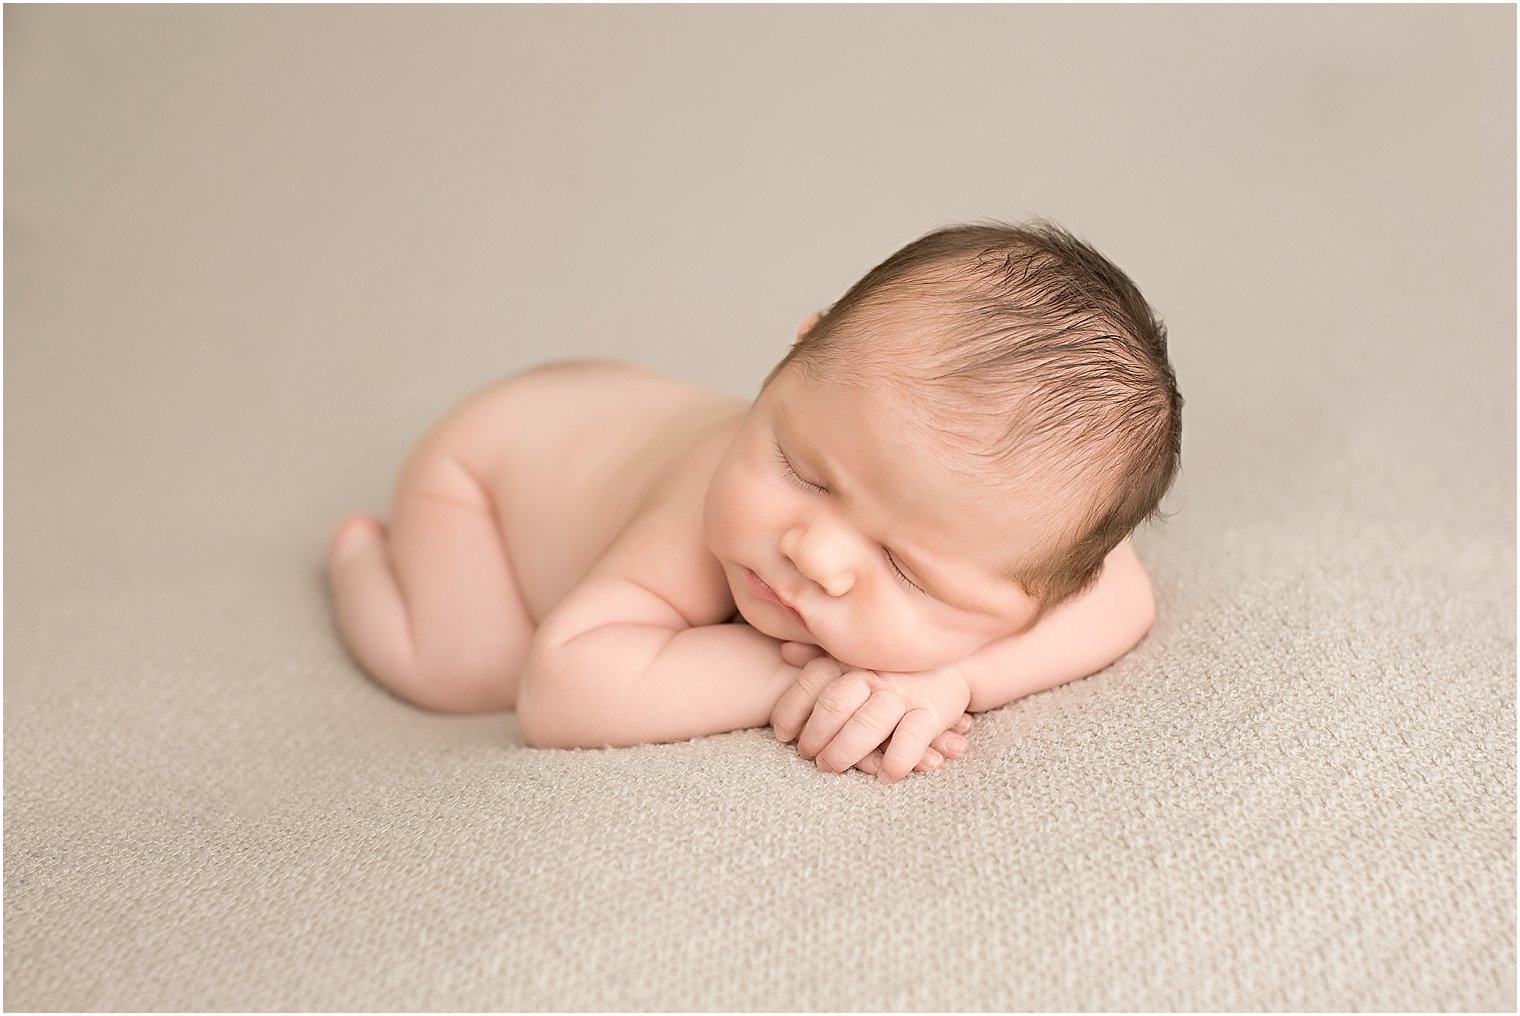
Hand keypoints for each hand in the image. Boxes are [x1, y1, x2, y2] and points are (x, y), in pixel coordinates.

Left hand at [771, 643, 974, 783]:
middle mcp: (874, 674)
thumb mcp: (857, 658)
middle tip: (809, 757)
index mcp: (852, 660)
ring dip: (845, 751)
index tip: (783, 734)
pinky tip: (885, 775)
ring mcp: (902, 693)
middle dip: (815, 735)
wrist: (950, 664)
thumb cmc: (891, 668)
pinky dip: (896, 760)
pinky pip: (911, 738)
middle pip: (835, 703)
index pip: (812, 679)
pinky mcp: (931, 712)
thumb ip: (820, 657)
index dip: (791, 709)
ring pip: (868, 724)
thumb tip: (785, 652)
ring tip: (831, 766)